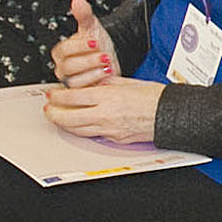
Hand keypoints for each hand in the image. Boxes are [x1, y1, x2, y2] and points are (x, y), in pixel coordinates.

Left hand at [40, 78, 164, 143]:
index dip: (58, 96)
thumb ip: (108, 83)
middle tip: (48, 109)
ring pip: (78, 130)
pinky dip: (82, 130)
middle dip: (54, 113)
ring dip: (64, 124)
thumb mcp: (129, 82)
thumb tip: (94, 82)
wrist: (173, 115)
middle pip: (70, 117)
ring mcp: (110, 130)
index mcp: (108, 97)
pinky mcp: (116, 139)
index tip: (52, 94)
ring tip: (58, 118)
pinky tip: (79, 126)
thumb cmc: (157, 98)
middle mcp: (106, 115)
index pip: (74, 97)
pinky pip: (93, 135)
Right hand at [51, 0, 118, 86]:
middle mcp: (64, 67)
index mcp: (62, 51)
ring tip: (107, 66)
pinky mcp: (81, 91)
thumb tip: (78, 1)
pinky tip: (107, 75)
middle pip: (68, 67)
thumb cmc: (98, 44)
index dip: (79, 46)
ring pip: (74, 81)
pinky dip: (96, 82)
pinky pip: (82, 91)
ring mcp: (71, 80)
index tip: (95, 41)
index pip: (63, 50)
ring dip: (93, 73)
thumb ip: (84, 15)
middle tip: (104, 56)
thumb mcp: (92, 27)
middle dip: (88, 61)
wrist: (109, 58)